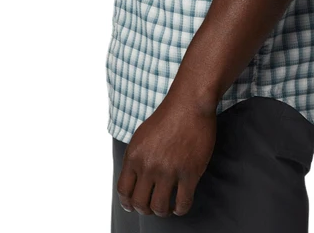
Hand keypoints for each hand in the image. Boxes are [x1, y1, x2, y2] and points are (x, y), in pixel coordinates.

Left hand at [115, 91, 216, 217]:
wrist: (190, 103)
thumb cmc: (167, 117)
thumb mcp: (141, 135)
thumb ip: (135, 159)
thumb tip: (132, 182)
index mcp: (134, 156)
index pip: (124, 192)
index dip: (128, 203)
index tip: (134, 206)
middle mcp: (149, 166)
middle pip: (140, 204)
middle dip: (146, 209)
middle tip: (153, 206)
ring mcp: (169, 170)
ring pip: (160, 208)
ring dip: (163, 211)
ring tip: (168, 207)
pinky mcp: (189, 172)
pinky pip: (183, 203)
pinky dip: (181, 209)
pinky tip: (181, 204)